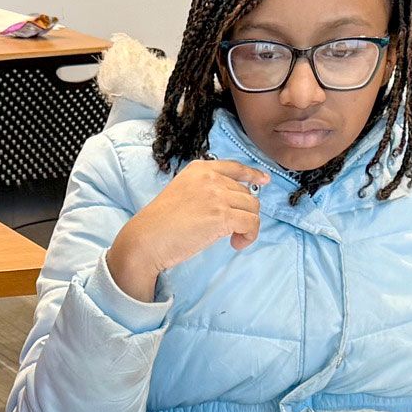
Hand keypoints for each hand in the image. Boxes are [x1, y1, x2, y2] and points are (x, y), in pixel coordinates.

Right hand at [108, 159, 269, 301]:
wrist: (147, 238)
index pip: (235, 167)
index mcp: (199, 169)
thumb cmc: (161, 223)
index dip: (253, 174)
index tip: (264, 180)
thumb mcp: (182, 192)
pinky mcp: (222, 216)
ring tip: (234, 239)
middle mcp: (210, 178)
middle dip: (244, 212)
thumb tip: (232, 202)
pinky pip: (252, 223)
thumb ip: (205, 190)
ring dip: (248, 226)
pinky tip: (236, 244)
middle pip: (246, 193)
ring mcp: (217, 195)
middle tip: (233, 231)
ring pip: (253, 208)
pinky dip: (249, 236)